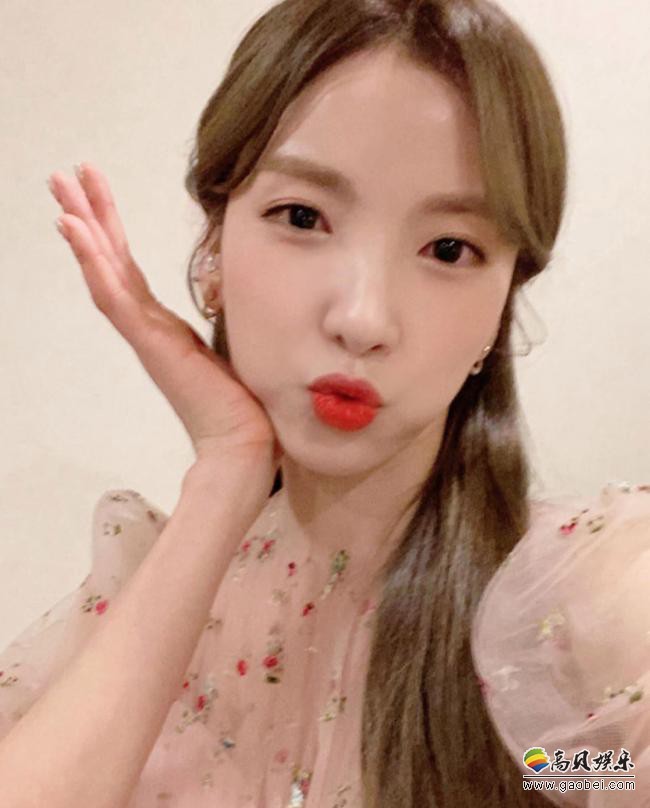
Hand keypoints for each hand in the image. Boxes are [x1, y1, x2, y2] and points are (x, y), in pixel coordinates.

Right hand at [47, 162, 283, 485]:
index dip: (109, 231)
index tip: (93, 195)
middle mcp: (148, 325)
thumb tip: (227, 298)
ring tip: (60, 192)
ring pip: (104, 272)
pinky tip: (76, 231)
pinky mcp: (150, 343)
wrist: (243, 440)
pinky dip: (94, 262)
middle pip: (109, 260)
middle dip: (87, 215)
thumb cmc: (238, 402)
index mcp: (163, 325)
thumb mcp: (225, 348)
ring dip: (82, 229)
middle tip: (61, 176)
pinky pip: (115, 296)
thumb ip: (214, 325)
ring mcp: (145, 334)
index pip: (129, 268)